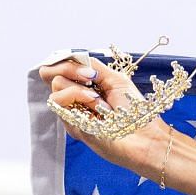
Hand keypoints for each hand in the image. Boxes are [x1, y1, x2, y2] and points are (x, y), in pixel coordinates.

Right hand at [36, 50, 167, 169]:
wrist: (146, 137)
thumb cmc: (136, 111)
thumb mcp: (116, 79)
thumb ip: (93, 66)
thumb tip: (72, 57)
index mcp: (84, 88)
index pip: (58, 68)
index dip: (65, 62)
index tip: (87, 67)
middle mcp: (74, 99)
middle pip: (49, 73)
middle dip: (69, 69)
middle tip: (90, 77)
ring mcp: (71, 112)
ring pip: (55, 85)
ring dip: (79, 88)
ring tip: (99, 100)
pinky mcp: (70, 124)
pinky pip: (59, 101)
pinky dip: (77, 96)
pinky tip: (96, 106)